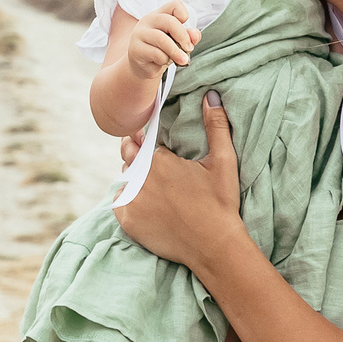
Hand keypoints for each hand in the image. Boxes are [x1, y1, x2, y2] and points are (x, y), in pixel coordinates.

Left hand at [111, 92, 242, 266]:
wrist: (214, 246)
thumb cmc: (220, 202)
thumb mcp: (223, 160)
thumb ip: (216, 125)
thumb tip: (211, 95)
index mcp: (158, 159)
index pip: (140, 138)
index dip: (144, 136)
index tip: (151, 139)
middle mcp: (139, 177)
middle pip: (128, 155)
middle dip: (136, 153)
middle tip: (155, 163)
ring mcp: (131, 200)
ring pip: (124, 178)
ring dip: (134, 176)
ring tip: (155, 185)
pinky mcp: (127, 221)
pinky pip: (119, 201)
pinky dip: (129, 199)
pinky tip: (148, 203)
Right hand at [126, 2, 198, 80]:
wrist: (143, 66)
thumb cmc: (162, 50)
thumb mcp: (177, 42)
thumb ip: (188, 36)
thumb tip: (195, 35)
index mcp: (160, 14)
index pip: (175, 5)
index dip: (183, 15)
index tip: (185, 28)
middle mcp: (148, 20)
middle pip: (170, 22)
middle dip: (183, 37)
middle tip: (189, 48)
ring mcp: (140, 34)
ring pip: (162, 40)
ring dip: (176, 52)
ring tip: (183, 60)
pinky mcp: (136, 49)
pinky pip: (156, 54)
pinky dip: (165, 60)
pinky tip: (162, 61)